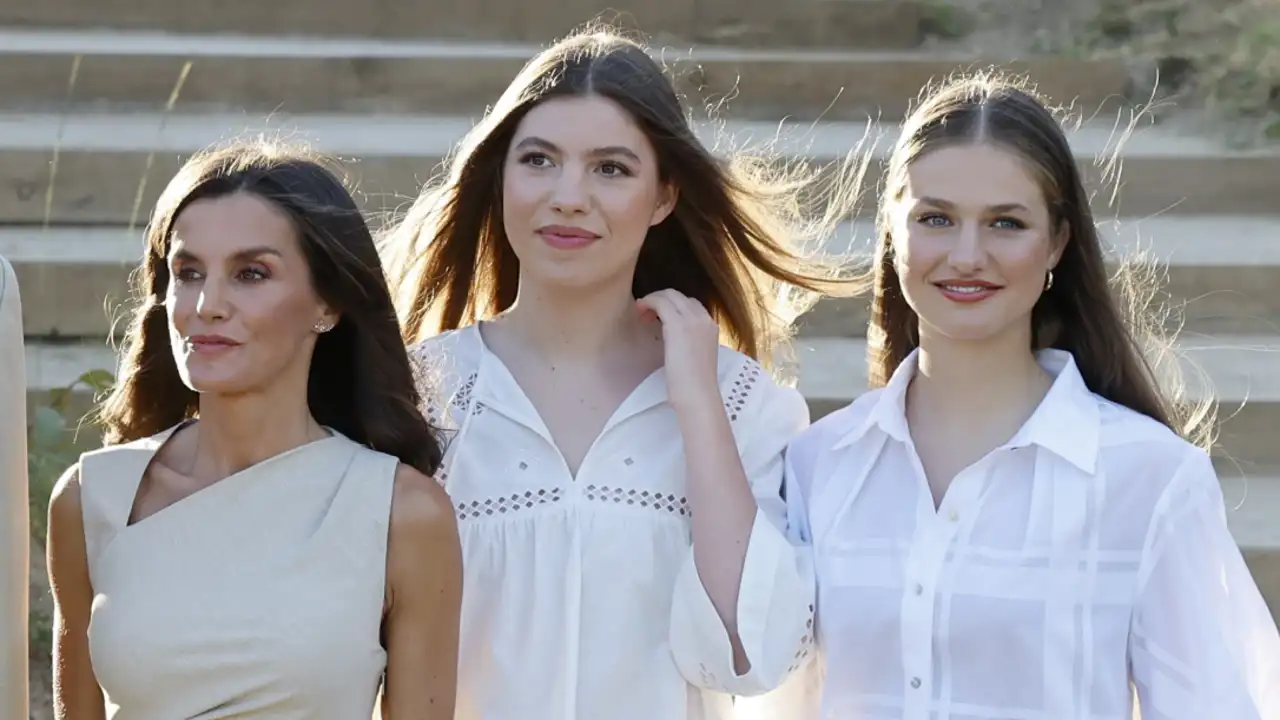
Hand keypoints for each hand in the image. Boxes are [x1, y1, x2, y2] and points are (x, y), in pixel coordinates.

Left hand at [636, 289, 721, 414]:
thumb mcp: (697, 355)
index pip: (691, 304)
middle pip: (679, 296)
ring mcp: (692, 320)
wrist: (698, 395)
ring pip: (669, 295)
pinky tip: (641, 312)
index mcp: (712, 326)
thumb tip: (675, 337)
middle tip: (647, 314)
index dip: (673, 306)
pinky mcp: (677, 325)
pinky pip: (660, 302)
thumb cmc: (695, 384)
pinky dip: (648, 302)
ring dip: (653, 299)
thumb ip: (690, 341)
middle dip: (661, 300)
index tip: (659, 317)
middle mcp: (704, 318)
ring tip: (642, 313)